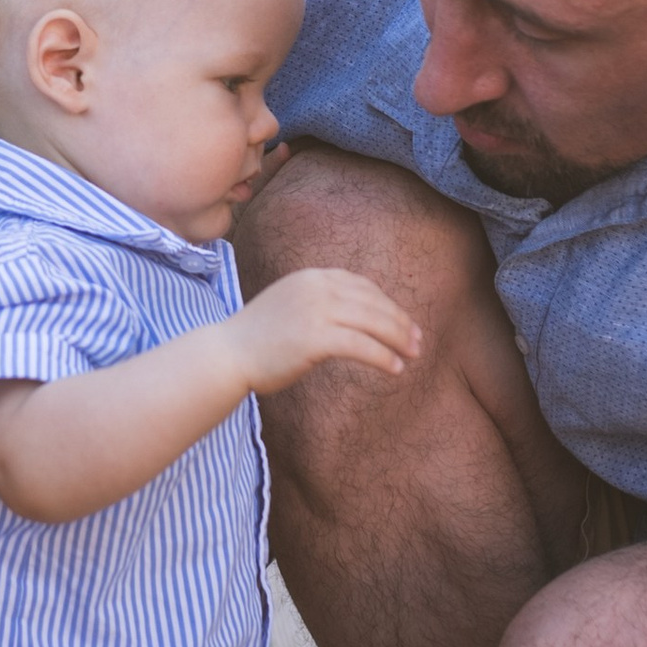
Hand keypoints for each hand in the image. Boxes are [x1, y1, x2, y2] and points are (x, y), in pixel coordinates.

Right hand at [230, 264, 419, 395]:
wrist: (227, 354)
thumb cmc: (258, 338)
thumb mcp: (291, 305)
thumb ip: (318, 302)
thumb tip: (354, 316)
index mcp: (312, 277)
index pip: (362, 286)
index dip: (387, 304)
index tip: (404, 322)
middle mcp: (317, 287)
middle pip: (373, 303)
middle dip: (400, 322)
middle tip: (418, 341)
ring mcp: (316, 311)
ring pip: (373, 323)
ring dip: (398, 340)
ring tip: (414, 355)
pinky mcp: (315, 338)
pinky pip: (362, 346)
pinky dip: (383, 357)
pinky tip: (396, 369)